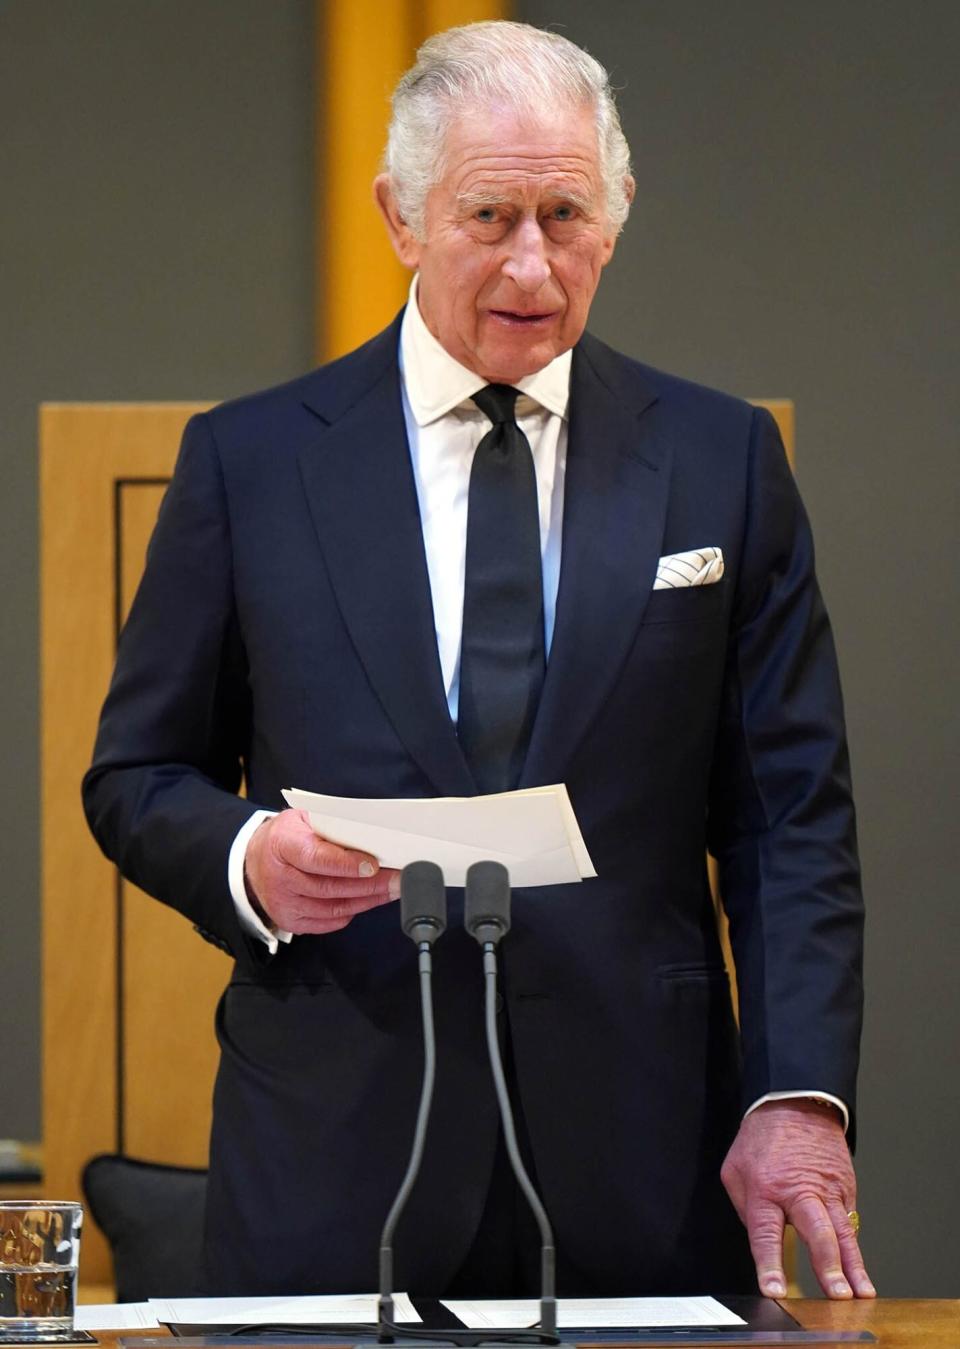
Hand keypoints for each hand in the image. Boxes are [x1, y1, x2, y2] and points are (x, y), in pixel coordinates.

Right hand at [244, 809, 399, 934]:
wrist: (255, 861)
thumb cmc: (287, 836)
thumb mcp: (303, 818)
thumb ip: (332, 824)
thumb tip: (372, 834)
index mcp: (282, 845)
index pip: (315, 857)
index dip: (345, 863)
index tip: (373, 864)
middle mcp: (279, 878)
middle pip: (329, 887)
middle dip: (370, 884)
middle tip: (398, 878)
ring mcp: (283, 904)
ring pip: (333, 907)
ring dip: (368, 899)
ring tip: (392, 889)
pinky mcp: (291, 922)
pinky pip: (329, 921)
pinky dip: (354, 910)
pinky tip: (371, 900)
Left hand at [721, 1099, 875, 1299]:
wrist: (796, 1101)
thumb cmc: (763, 1137)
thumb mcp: (735, 1169)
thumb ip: (746, 1209)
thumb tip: (762, 1241)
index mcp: (765, 1189)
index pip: (765, 1234)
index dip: (769, 1265)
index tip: (773, 1290)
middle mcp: (799, 1191)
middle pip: (817, 1233)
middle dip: (828, 1267)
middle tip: (837, 1295)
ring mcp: (827, 1189)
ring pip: (843, 1233)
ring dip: (853, 1267)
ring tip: (861, 1293)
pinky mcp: (845, 1186)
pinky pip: (850, 1220)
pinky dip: (854, 1246)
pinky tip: (859, 1270)